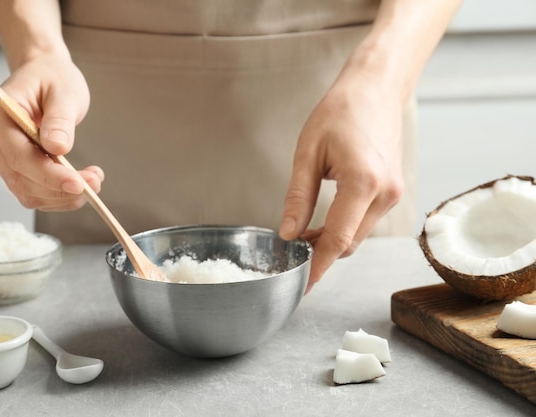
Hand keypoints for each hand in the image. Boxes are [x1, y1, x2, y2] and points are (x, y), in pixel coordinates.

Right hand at [0, 53, 103, 210]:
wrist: (46, 74)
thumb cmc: (53, 77)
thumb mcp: (63, 92)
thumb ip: (59, 120)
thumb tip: (58, 148)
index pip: (19, 156)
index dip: (49, 175)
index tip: (79, 184)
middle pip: (21, 179)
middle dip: (60, 188)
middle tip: (95, 183)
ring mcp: (0, 154)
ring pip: (27, 191)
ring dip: (61, 196)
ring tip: (93, 181)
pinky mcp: (14, 165)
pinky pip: (33, 190)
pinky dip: (57, 194)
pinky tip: (80, 183)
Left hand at [279, 67, 404, 292]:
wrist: (376, 91)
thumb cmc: (339, 113)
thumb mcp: (308, 153)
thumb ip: (298, 197)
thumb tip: (288, 234)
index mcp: (363, 182)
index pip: (338, 239)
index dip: (318, 265)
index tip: (303, 284)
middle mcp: (385, 194)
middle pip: (349, 242)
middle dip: (320, 252)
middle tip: (292, 249)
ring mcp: (394, 194)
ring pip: (358, 235)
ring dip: (332, 240)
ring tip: (304, 232)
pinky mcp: (394, 192)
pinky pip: (366, 221)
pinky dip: (345, 227)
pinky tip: (325, 221)